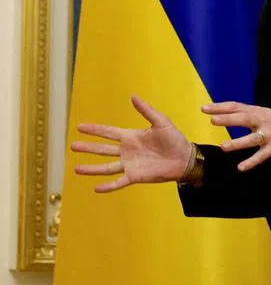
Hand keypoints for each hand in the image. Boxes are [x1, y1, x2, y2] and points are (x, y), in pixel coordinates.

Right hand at [71, 95, 191, 191]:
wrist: (184, 158)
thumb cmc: (174, 139)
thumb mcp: (161, 122)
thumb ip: (146, 110)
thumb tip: (133, 96)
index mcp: (131, 136)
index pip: (108, 132)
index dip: (95, 130)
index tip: (80, 127)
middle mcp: (127, 151)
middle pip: (103, 149)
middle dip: (88, 147)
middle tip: (72, 146)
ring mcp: (129, 164)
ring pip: (106, 167)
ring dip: (91, 168)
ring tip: (76, 168)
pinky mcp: (135, 176)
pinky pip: (118, 182)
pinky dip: (108, 186)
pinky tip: (96, 188)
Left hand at [202, 102, 270, 170]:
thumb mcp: (267, 114)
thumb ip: (250, 115)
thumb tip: (230, 114)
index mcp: (259, 112)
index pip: (237, 107)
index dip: (220, 107)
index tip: (204, 108)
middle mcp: (263, 121)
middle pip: (243, 118)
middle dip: (228, 119)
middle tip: (212, 120)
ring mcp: (270, 135)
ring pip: (251, 139)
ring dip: (237, 143)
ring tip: (223, 147)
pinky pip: (262, 156)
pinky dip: (251, 162)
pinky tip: (241, 168)